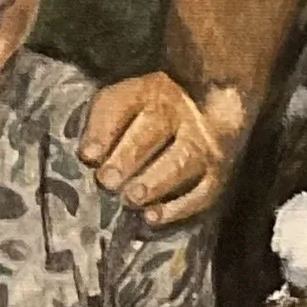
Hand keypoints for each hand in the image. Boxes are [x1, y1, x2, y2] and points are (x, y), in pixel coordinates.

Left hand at [78, 73, 240, 224]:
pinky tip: (153, 217)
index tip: (88, 155)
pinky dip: (178, 207)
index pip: (124, 103)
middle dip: (128, 156)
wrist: (208, 109)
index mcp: (149, 90)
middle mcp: (180, 111)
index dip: (103, 130)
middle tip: (108, 180)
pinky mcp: (217, 171)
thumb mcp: (123, 104)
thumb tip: (89, 156)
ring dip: (155, 181)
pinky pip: (203, 190)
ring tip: (131, 198)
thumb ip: (103, 124)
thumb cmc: (148, 114)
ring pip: (182, 160)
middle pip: (155, 127)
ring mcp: (203, 140)